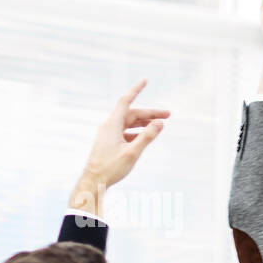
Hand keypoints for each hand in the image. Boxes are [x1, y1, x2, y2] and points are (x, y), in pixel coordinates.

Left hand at [75, 79, 167, 203]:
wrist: (94, 181)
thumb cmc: (111, 168)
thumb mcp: (133, 152)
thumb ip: (147, 137)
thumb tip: (160, 123)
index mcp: (112, 124)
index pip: (126, 101)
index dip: (136, 90)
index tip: (145, 81)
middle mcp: (109, 126)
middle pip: (132, 114)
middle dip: (150, 113)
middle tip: (168, 115)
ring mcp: (109, 134)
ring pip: (129, 123)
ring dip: (144, 122)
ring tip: (160, 124)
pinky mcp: (109, 142)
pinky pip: (126, 132)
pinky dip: (137, 131)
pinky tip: (146, 136)